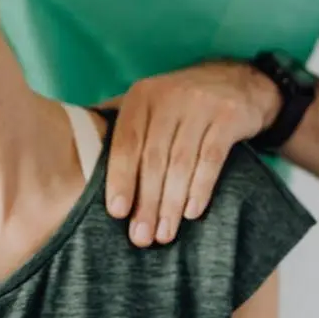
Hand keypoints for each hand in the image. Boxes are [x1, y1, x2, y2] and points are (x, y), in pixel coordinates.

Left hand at [104, 61, 281, 246]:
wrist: (238, 81)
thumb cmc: (182, 103)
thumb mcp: (150, 102)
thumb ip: (120, 122)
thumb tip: (79, 151)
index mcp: (142, 96)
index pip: (126, 142)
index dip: (120, 178)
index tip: (117, 213)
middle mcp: (169, 97)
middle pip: (153, 157)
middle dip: (146, 201)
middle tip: (141, 236)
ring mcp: (201, 105)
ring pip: (181, 162)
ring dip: (171, 203)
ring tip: (164, 233)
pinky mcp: (229, 117)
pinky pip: (212, 159)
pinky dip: (200, 188)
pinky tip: (192, 212)